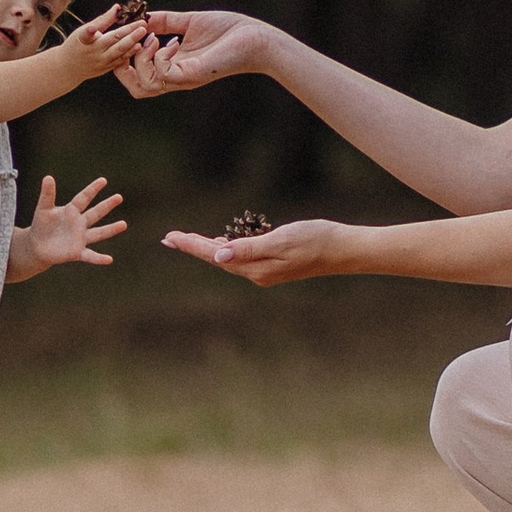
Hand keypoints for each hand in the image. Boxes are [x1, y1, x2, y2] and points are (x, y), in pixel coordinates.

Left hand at [24, 174, 125, 269]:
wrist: (37, 246)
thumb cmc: (41, 225)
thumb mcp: (43, 208)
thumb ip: (47, 194)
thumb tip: (48, 177)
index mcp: (72, 211)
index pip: (84, 198)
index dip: (92, 189)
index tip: (103, 180)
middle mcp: (80, 223)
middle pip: (95, 213)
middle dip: (107, 205)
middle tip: (119, 197)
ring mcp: (80, 238)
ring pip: (99, 233)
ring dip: (111, 229)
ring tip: (124, 224)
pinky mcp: (77, 252)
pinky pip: (90, 255)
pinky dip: (99, 258)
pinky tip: (109, 259)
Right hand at [56, 11, 155, 85]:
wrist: (68, 69)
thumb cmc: (76, 45)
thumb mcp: (83, 31)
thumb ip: (102, 20)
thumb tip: (117, 7)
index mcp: (86, 41)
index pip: (91, 33)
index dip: (94, 29)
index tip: (101, 22)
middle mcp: (94, 53)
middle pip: (114, 42)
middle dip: (130, 33)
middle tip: (143, 25)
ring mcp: (101, 63)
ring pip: (119, 53)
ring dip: (132, 44)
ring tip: (143, 35)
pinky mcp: (105, 69)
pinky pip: (119, 61)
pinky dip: (129, 53)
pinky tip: (139, 46)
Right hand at [117, 7, 270, 98]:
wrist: (255, 37)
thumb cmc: (228, 30)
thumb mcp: (189, 22)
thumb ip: (166, 21)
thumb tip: (143, 17)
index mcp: (173, 66)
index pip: (138, 78)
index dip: (126, 60)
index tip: (132, 36)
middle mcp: (176, 76)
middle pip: (137, 90)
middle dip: (124, 67)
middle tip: (133, 43)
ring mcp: (184, 78)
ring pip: (145, 86)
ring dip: (141, 59)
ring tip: (153, 39)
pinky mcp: (193, 74)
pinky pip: (163, 74)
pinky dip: (159, 57)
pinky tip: (173, 42)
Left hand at [161, 217, 342, 285]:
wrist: (342, 250)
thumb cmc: (314, 240)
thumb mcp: (279, 240)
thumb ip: (248, 248)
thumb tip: (218, 255)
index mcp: (255, 269)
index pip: (215, 255)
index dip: (192, 245)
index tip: (170, 237)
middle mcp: (256, 274)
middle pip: (217, 258)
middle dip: (194, 247)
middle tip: (170, 237)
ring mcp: (265, 271)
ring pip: (228, 258)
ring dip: (208, 248)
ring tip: (187, 240)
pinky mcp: (273, 264)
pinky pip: (242, 256)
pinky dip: (227, 247)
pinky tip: (222, 242)